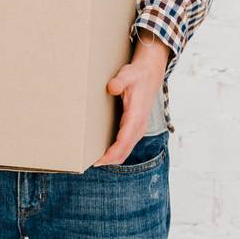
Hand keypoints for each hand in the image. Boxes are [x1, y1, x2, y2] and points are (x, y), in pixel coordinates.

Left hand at [95, 33, 170, 165]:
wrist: (150, 75)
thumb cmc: (137, 76)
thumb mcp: (128, 74)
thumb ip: (120, 81)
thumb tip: (112, 87)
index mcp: (136, 116)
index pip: (124, 141)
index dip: (111, 153)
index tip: (98, 161)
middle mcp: (139, 126)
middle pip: (124, 151)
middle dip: (108, 160)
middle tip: (89, 163)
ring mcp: (138, 129)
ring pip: (125, 151)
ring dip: (112, 158)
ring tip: (94, 160)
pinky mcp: (135, 129)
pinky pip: (126, 146)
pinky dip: (116, 152)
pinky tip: (103, 151)